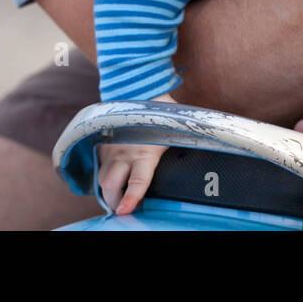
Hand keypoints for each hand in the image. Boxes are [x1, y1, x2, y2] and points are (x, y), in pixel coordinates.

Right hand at [96, 93, 175, 215]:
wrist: (138, 90)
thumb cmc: (161, 113)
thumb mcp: (174, 131)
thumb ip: (181, 144)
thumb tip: (202, 146)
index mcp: (145, 151)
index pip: (138, 180)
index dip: (132, 197)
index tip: (126, 211)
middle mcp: (124, 152)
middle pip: (110, 186)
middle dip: (114, 202)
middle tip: (123, 210)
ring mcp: (111, 150)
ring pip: (101, 179)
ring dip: (108, 192)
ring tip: (117, 199)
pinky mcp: (102, 146)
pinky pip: (99, 168)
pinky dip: (105, 177)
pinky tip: (114, 181)